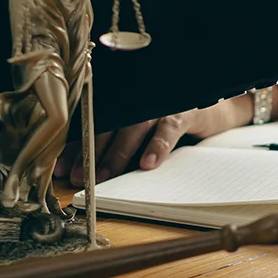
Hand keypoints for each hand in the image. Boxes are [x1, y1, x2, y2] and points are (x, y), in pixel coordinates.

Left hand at [55, 88, 277, 185]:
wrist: (216, 106)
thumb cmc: (172, 119)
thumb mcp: (142, 127)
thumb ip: (119, 138)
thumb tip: (84, 166)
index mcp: (124, 103)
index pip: (93, 124)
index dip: (75, 145)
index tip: (61, 168)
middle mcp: (138, 100)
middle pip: (107, 126)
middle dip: (89, 154)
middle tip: (77, 177)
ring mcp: (160, 104)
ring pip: (132, 129)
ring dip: (116, 154)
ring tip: (104, 176)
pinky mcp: (184, 111)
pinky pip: (168, 129)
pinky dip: (158, 146)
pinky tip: (148, 165)